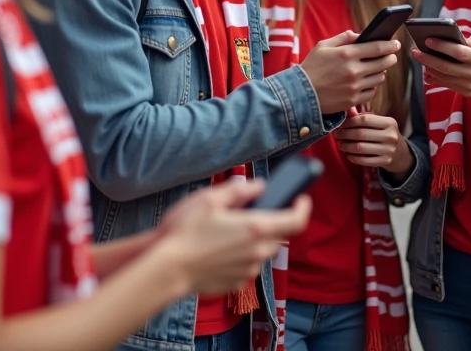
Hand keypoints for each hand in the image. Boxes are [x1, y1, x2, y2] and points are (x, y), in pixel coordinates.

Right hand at [157, 179, 310, 294]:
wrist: (168, 269)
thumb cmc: (185, 232)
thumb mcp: (209, 199)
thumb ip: (239, 191)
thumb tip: (259, 186)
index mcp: (256, 228)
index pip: (296, 220)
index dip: (303, 208)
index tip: (301, 199)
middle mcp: (257, 251)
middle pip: (278, 236)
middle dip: (270, 223)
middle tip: (251, 214)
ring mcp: (248, 270)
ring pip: (262, 251)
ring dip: (254, 241)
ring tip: (227, 233)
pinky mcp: (237, 283)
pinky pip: (247, 266)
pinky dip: (240, 257)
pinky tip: (218, 251)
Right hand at [301, 31, 399, 112]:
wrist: (300, 94)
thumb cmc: (311, 67)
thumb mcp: (323, 46)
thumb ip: (343, 38)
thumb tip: (359, 35)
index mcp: (347, 54)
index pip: (378, 47)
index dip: (390, 44)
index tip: (396, 43)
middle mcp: (353, 70)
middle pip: (384, 63)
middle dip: (390, 57)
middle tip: (390, 55)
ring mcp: (355, 87)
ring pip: (380, 78)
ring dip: (380, 72)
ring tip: (375, 68)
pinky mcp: (353, 100)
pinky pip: (372, 92)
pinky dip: (372, 86)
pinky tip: (366, 82)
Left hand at [336, 112, 413, 175]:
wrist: (400, 152)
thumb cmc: (385, 134)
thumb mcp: (379, 123)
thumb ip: (365, 117)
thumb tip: (349, 110)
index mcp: (389, 123)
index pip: (365, 119)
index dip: (350, 122)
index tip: (341, 124)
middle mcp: (391, 136)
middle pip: (361, 134)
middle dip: (345, 134)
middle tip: (337, 134)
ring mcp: (389, 150)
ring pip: (360, 148)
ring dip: (347, 146)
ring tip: (341, 144)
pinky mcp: (385, 161)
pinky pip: (364, 160)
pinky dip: (353, 157)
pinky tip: (348, 154)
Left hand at [411, 35, 470, 100]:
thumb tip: (455, 38)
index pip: (458, 52)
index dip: (442, 46)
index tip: (428, 39)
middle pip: (446, 66)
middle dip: (428, 58)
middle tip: (415, 51)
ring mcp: (468, 85)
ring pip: (443, 77)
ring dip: (429, 68)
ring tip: (420, 58)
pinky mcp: (465, 92)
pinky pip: (446, 85)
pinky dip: (435, 78)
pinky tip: (427, 71)